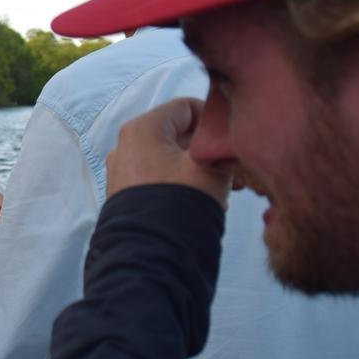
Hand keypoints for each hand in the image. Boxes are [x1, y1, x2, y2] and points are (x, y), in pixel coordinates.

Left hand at [106, 98, 230, 204]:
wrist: (152, 252)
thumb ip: (221, 143)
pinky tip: (206, 201)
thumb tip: (229, 141)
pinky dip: (184, 183)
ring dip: (200, 169)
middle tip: (235, 171)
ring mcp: (123, 170)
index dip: (214, 120)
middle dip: (208, 150)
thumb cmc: (180, 201)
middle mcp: (126, 145)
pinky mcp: (126, 193)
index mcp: (142, 128)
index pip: (186, 107)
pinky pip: (160, 178)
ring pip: (172, 158)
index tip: (232, 140)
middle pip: (178, 134)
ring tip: (226, 191)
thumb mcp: (210, 166)